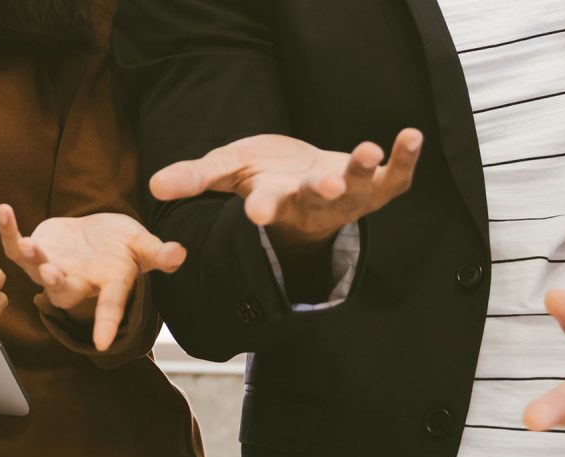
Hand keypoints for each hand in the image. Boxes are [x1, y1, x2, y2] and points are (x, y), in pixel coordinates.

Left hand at [0, 206, 185, 350]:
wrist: (98, 234)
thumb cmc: (122, 244)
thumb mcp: (142, 245)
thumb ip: (157, 253)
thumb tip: (180, 254)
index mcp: (107, 283)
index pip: (109, 306)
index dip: (106, 323)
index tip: (102, 343)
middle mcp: (77, 281)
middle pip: (63, 290)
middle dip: (56, 282)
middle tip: (52, 273)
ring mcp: (51, 268)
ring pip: (36, 269)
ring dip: (31, 257)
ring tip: (29, 243)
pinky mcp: (34, 251)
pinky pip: (16, 245)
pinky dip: (8, 230)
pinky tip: (4, 211)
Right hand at [148, 131, 423, 250]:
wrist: (304, 183)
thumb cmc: (265, 175)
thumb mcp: (227, 171)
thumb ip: (195, 177)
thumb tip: (153, 186)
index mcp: (275, 200)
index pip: (266, 206)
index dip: (262, 209)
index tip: (254, 213)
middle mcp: (312, 202)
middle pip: (317, 199)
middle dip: (323, 192)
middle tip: (329, 184)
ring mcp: (346, 196)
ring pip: (359, 190)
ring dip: (364, 170)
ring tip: (368, 149)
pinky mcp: (374, 185)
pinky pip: (394, 179)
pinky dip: (405, 160)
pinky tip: (411, 136)